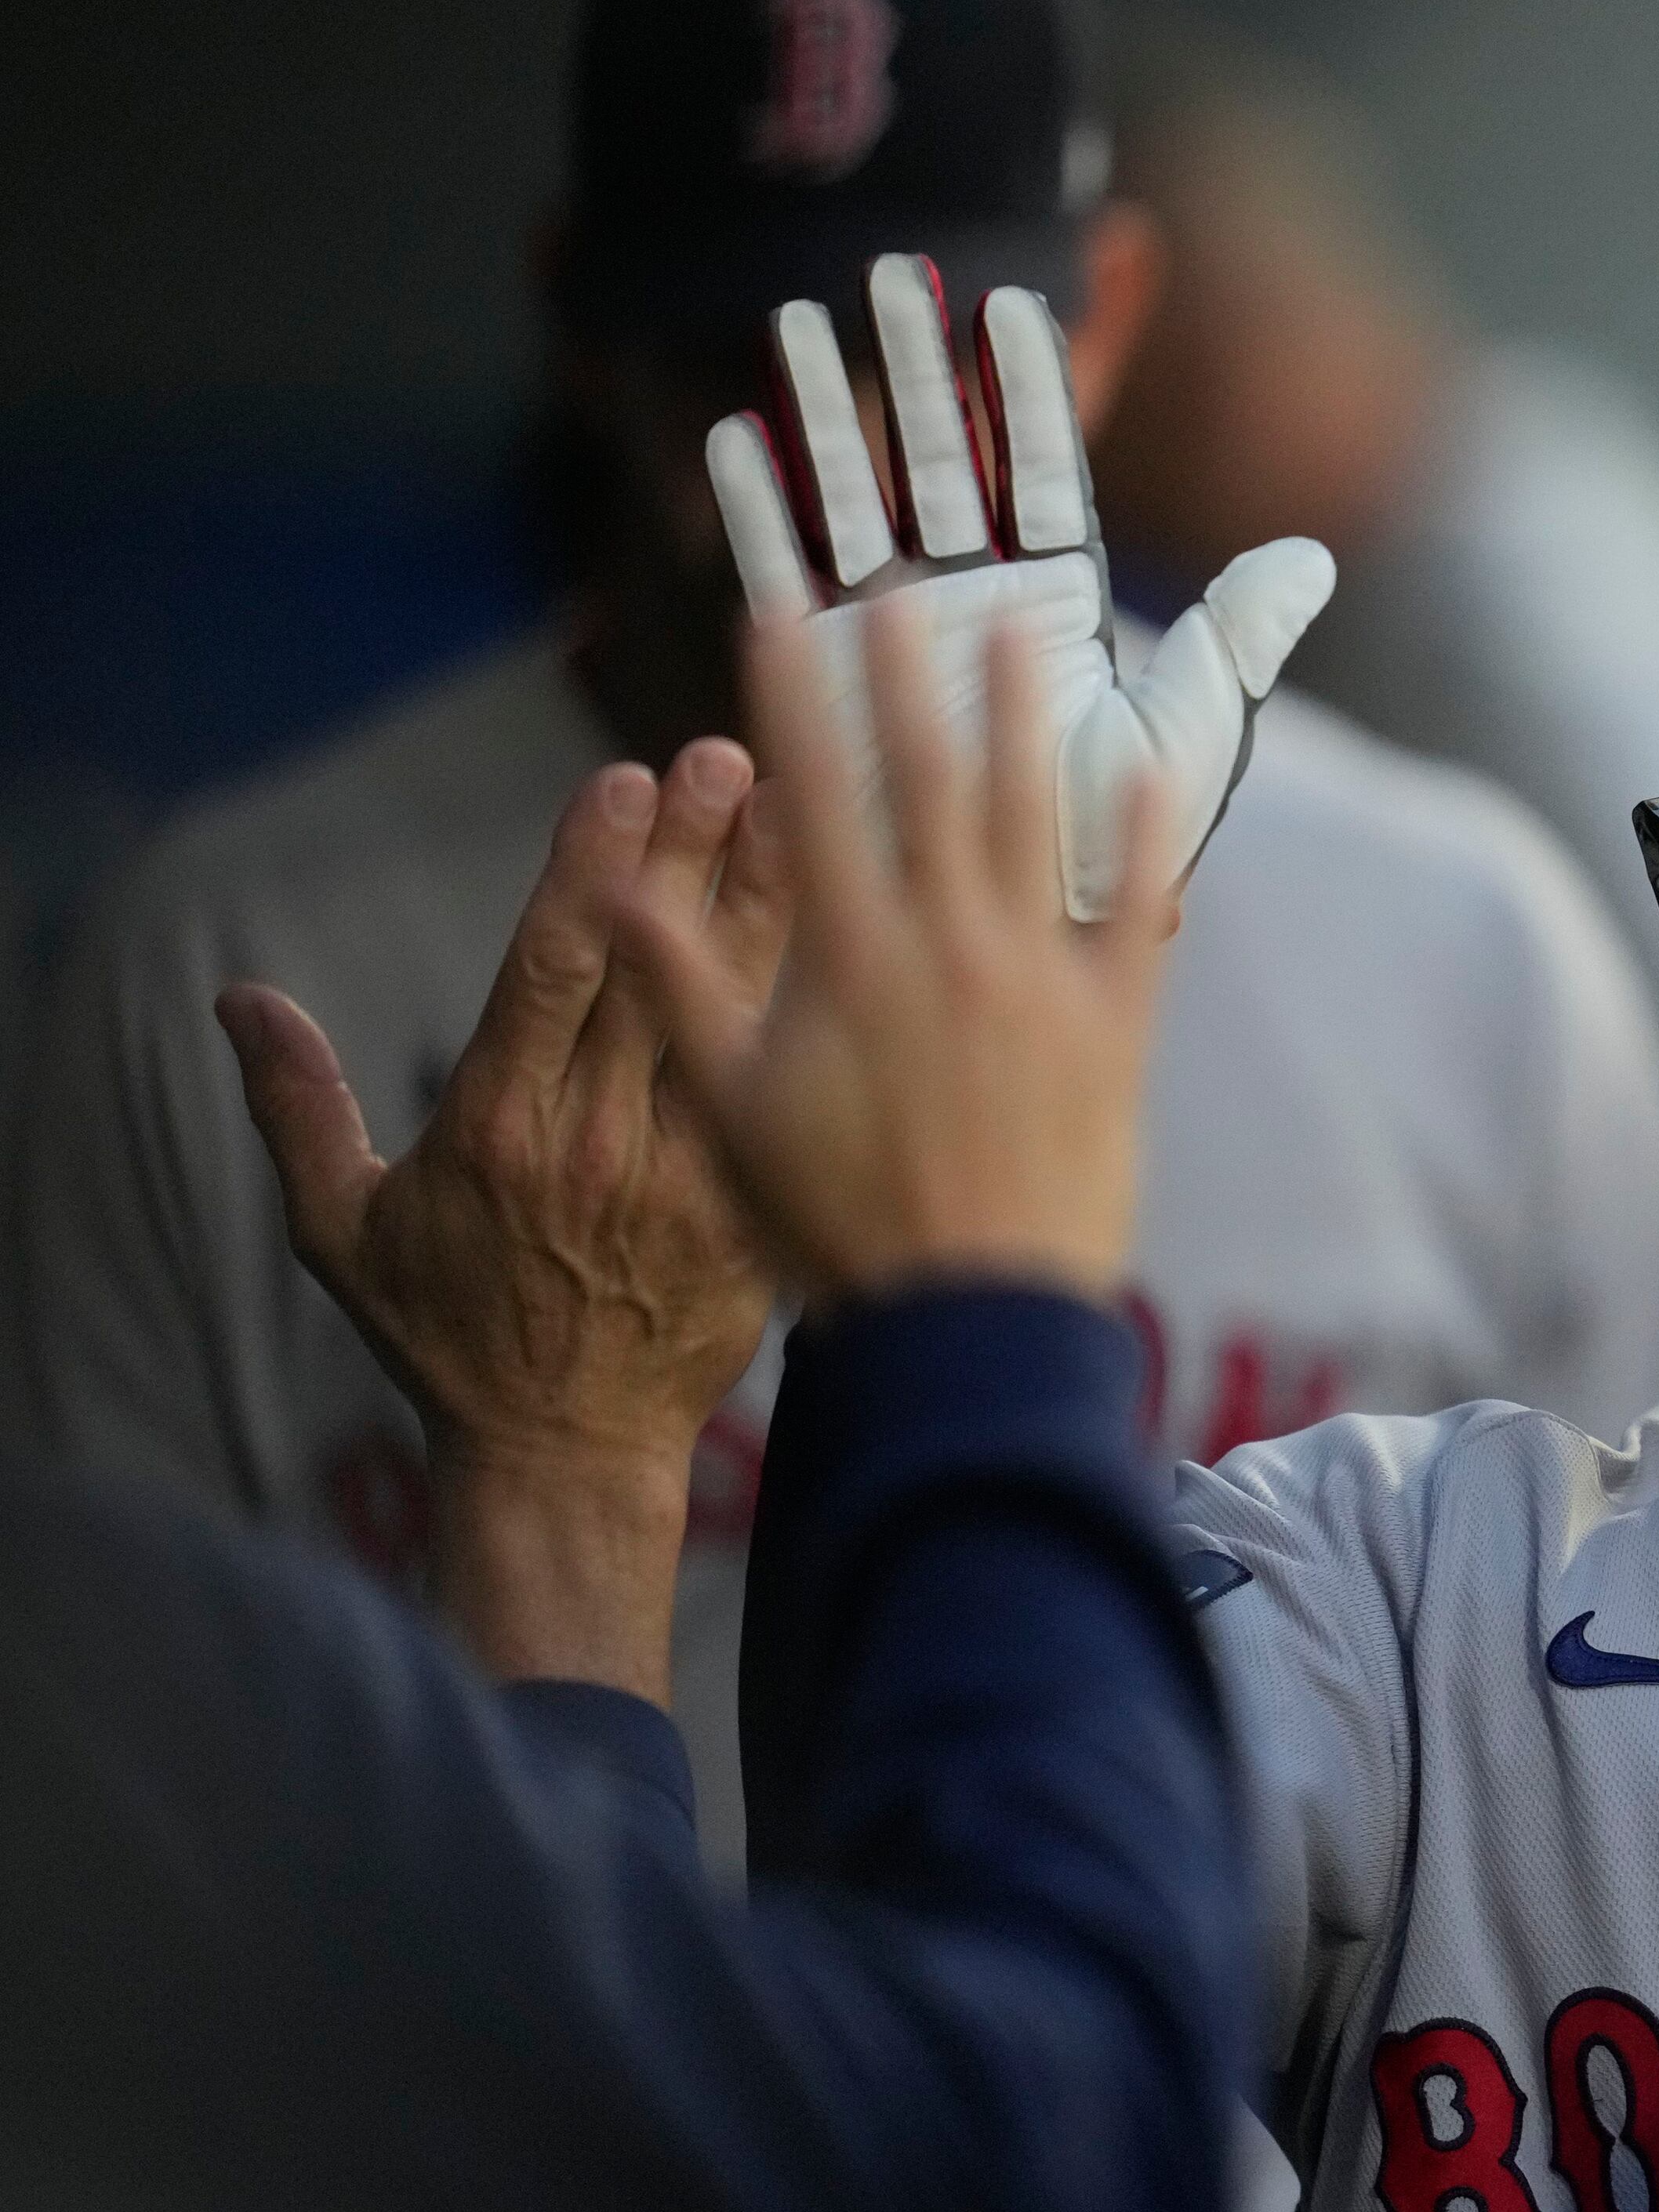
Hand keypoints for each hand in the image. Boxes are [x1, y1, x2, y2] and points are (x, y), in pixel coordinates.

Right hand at [220, 741, 791, 1692]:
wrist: (567, 1452)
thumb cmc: (451, 1337)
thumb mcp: (345, 1231)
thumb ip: (299, 1107)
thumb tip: (240, 1002)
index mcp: (501, 1126)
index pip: (552, 968)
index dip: (591, 869)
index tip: (624, 781)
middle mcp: (601, 1140)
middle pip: (657, 970)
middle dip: (694, 856)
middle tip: (729, 759)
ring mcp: (690, 1176)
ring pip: (741, 1017)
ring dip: (768, 906)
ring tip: (806, 804)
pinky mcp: (757, 1212)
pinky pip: (802, 1095)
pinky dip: (832, 1011)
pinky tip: (864, 934)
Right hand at [619, 601, 1175, 1307]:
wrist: (966, 1321)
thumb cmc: (833, 1230)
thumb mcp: (727, 1110)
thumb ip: (678, 986)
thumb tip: (616, 883)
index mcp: (847, 963)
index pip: (813, 799)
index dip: (793, 699)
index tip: (782, 614)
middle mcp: (948, 950)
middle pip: (928, 783)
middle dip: (911, 676)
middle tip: (907, 585)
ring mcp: (1039, 982)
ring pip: (1031, 821)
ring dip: (1025, 718)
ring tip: (1022, 633)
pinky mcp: (1114, 1027)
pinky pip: (1135, 911)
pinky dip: (1142, 835)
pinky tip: (1148, 763)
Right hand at [703, 253, 1333, 918]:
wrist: (1033, 943)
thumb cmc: (1115, 855)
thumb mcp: (1188, 736)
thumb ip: (1238, 636)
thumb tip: (1312, 557)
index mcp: (1057, 606)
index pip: (1046, 473)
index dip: (1032, 390)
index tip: (1015, 304)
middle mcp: (975, 608)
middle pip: (945, 462)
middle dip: (918, 367)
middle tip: (890, 268)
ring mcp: (902, 641)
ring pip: (859, 502)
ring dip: (827, 412)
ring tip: (792, 320)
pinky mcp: (840, 687)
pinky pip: (792, 589)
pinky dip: (762, 519)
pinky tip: (735, 445)